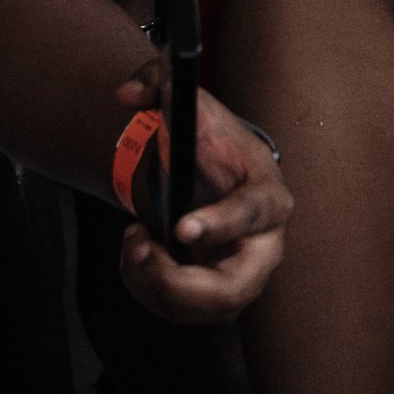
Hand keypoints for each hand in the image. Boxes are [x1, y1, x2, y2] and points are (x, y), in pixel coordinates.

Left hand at [115, 74, 291, 323]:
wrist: (218, 176)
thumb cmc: (212, 144)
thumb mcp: (191, 105)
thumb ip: (159, 82)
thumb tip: (126, 94)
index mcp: (267, 195)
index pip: (252, 215)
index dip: (219, 225)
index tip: (180, 228)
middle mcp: (264, 246)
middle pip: (234, 289)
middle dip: (177, 283)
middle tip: (140, 249)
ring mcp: (243, 278)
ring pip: (200, 309)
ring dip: (151, 282)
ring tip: (133, 240)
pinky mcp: (217, 298)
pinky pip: (179, 311)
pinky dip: (146, 287)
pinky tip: (138, 252)